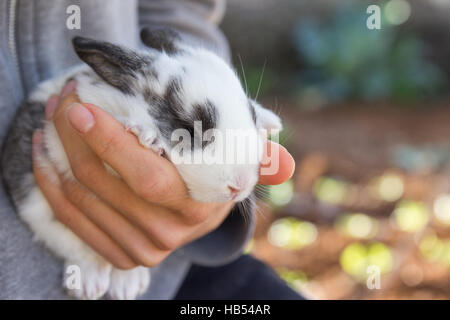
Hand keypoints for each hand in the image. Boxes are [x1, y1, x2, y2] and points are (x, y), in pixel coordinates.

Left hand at [32, 81, 294, 268]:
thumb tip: (285, 166)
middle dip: (74, 139)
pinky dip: (50, 187)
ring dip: (56, 156)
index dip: (109, 140)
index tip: (82, 105)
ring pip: (83, 200)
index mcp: (200, 203)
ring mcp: (144, 248)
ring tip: (49, 121)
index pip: (146, 174)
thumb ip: (260, 156)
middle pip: (106, 184)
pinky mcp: (122, 255)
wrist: (200, 210)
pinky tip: (45, 157)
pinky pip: (73, 222)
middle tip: (60, 101)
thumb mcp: (236, 155)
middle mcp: (171, 232)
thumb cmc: (213, 169)